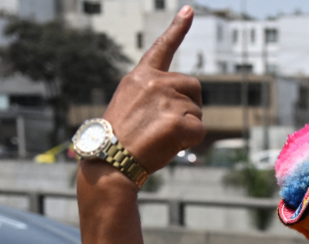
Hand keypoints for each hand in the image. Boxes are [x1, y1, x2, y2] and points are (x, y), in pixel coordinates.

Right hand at [100, 6, 205, 172]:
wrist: (109, 163)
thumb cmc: (118, 141)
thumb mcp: (129, 106)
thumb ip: (153, 96)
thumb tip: (184, 104)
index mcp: (140, 77)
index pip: (162, 48)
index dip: (177, 28)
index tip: (189, 11)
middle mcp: (156, 83)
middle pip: (193, 86)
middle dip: (190, 104)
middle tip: (168, 125)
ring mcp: (168, 101)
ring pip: (197, 111)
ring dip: (186, 126)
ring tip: (159, 138)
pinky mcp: (179, 121)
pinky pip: (199, 130)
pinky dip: (190, 142)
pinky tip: (169, 146)